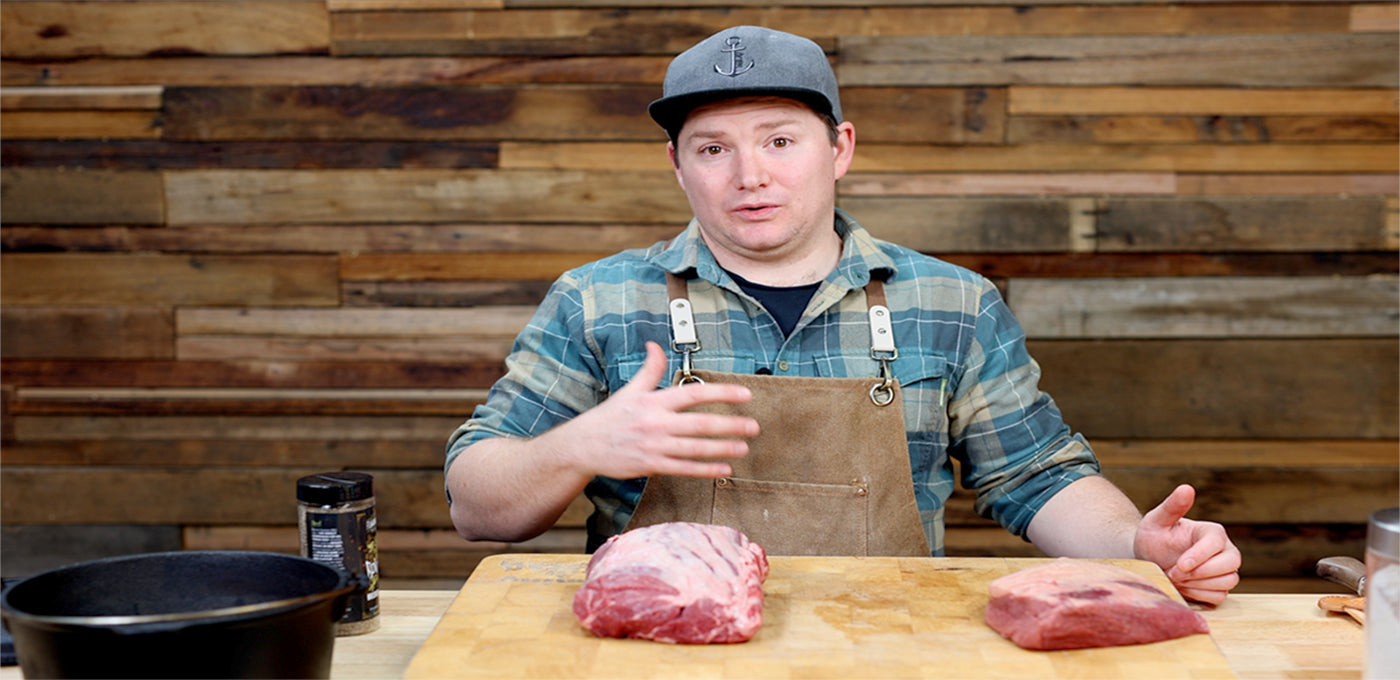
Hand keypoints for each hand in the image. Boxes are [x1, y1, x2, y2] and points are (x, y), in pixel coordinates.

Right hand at [541, 341, 758, 479]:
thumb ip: (650, 369)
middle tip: (753, 426)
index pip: (694, 394)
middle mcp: (656, 423)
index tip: (745, 394)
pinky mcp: (651, 466)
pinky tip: (724, 469)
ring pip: (695, 448)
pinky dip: (705, 470)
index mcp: (654, 401)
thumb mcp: (630, 389)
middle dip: (730, 425)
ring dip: (722, 448)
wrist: (583, 446)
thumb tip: (654, 345)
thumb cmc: (610, 417)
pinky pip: (684, 469)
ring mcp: (654, 446)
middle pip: (700, 423)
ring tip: (744, 447)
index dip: (722, 393)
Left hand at [1133, 484, 1241, 603]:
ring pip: (1228, 582)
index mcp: (1211, 531)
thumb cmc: (1153, 537)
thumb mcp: (1157, 520)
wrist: (1149, 559)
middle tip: (1174, 573)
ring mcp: (1224, 570)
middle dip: (1201, 573)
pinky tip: (1183, 586)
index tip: (1179, 565)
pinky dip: (1199, 595)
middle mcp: (1224, 550)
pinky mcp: (1219, 587)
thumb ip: (1172, 506)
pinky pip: (1219, 596)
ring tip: (1175, 577)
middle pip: (1231, 564)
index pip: (1217, 543)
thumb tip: (1187, 488)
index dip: (1200, 556)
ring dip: (1198, 584)